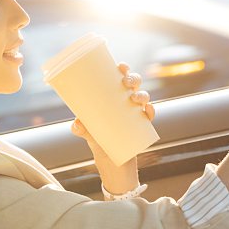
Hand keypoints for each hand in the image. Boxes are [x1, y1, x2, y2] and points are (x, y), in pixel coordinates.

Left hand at [70, 62, 154, 194]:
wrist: (111, 162)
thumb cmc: (98, 140)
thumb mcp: (88, 133)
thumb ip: (81, 128)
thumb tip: (77, 124)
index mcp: (112, 97)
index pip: (119, 78)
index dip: (123, 69)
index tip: (120, 66)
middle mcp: (125, 102)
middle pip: (134, 84)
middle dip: (133, 78)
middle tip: (126, 83)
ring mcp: (135, 113)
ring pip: (144, 97)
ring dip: (143, 94)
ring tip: (135, 99)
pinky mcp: (142, 126)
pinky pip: (150, 115)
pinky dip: (151, 111)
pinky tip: (148, 111)